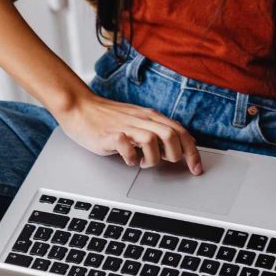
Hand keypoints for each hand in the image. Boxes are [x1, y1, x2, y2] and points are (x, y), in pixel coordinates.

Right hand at [54, 93, 202, 173]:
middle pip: (171, 135)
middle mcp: (141, 120)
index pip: (180, 132)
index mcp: (150, 117)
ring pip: (152, 140)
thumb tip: (175, 148)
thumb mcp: (136, 121)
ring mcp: (125, 126)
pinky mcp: (109, 135)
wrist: (79, 107)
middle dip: (176, 155)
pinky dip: (131, 157)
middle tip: (168, 164)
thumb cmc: (106, 118)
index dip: (192, 152)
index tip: (196, 168)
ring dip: (153, 158)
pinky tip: (128, 160)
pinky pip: (126, 146)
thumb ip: (155, 131)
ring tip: (144, 162)